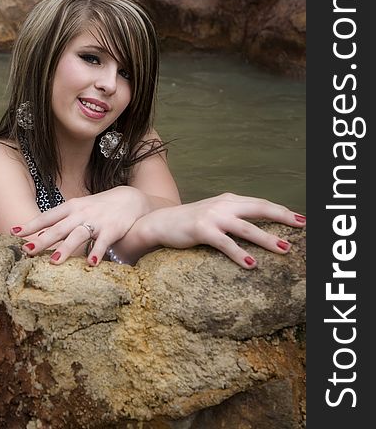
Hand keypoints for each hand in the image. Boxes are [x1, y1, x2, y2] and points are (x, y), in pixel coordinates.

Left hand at [10, 186, 148, 264]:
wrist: (131, 199)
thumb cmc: (100, 207)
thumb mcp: (80, 209)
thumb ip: (62, 221)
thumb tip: (39, 234)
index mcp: (71, 207)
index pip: (48, 216)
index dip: (31, 224)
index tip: (13, 232)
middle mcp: (81, 213)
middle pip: (59, 228)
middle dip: (42, 239)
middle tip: (26, 251)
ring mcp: (96, 221)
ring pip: (78, 235)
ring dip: (66, 248)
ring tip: (54, 262)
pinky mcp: (112, 230)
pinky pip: (103, 243)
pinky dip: (97, 252)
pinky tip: (92, 264)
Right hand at [137, 192, 305, 268]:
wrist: (160, 222)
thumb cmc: (190, 222)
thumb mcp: (215, 214)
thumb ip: (234, 216)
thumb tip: (258, 229)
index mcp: (229, 200)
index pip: (261, 203)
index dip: (282, 210)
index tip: (301, 219)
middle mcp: (224, 205)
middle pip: (260, 208)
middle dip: (283, 216)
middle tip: (303, 225)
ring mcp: (213, 217)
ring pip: (247, 228)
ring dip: (267, 238)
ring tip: (284, 248)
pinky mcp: (202, 230)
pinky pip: (225, 243)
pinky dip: (240, 253)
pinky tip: (251, 263)